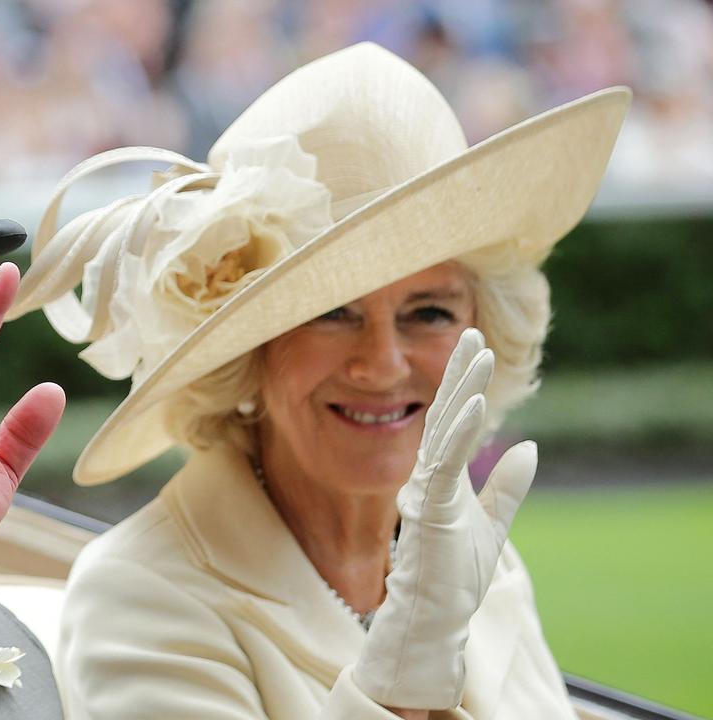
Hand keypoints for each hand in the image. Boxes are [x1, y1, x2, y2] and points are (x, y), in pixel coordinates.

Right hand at [353, 328, 536, 709]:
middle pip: (443, 414)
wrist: (435, 616)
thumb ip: (507, 487)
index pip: (450, 421)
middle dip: (459, 373)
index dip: (463, 384)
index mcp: (439, 478)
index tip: (475, 347)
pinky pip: (444, 461)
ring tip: (477, 354)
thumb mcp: (493, 524)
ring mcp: (424, 490)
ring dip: (462, 390)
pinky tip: (475, 404)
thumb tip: (529, 447)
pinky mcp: (429, 507)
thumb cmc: (454, 575)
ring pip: (443, 429)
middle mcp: (426, 477)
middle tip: (471, 333)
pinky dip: (459, 432)